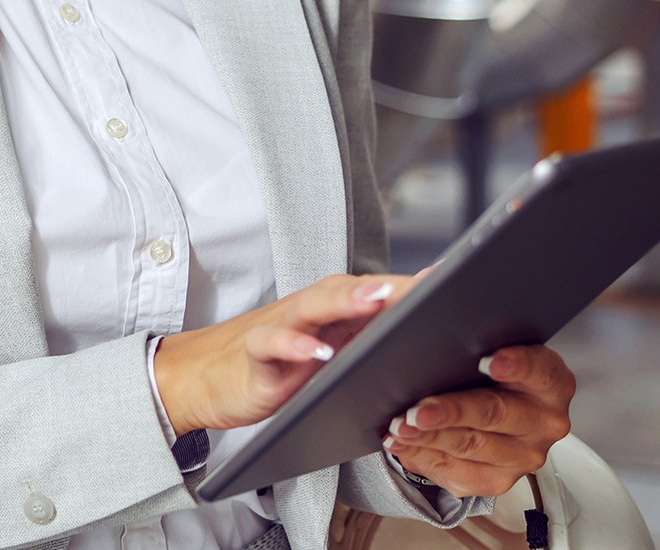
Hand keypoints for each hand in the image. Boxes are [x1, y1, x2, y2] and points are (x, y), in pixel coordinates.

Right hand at [154, 273, 420, 434]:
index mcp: (333, 315)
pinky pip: (272, 344)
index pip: (377, 294)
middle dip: (388, 286)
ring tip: (378, 300)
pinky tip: (315, 353)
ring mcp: (280, 329)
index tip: (455, 282)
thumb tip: (427, 350)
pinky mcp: (254, 355)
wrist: (204, 378)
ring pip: (314, 306)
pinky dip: (294, 346)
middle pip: (349, 290)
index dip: (413, 288)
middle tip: (426, 284)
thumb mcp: (328, 360)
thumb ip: (366, 347)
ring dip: (346, 301)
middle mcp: (309, 314)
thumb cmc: (273, 368)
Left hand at [382, 344, 575, 498]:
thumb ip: (461, 326)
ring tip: (401, 426)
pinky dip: (424, 455)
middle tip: (418, 409)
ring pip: (472, 445)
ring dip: (430, 437)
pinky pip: (458, 472)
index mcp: (550, 381)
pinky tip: (403, 443)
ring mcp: (523, 455)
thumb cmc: (482, 372)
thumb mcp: (481, 344)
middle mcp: (544, 420)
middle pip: (495, 412)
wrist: (488, 416)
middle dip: (452, 411)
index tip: (489, 361)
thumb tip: (399, 309)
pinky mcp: (498, 479)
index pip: (540, 370)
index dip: (517, 364)